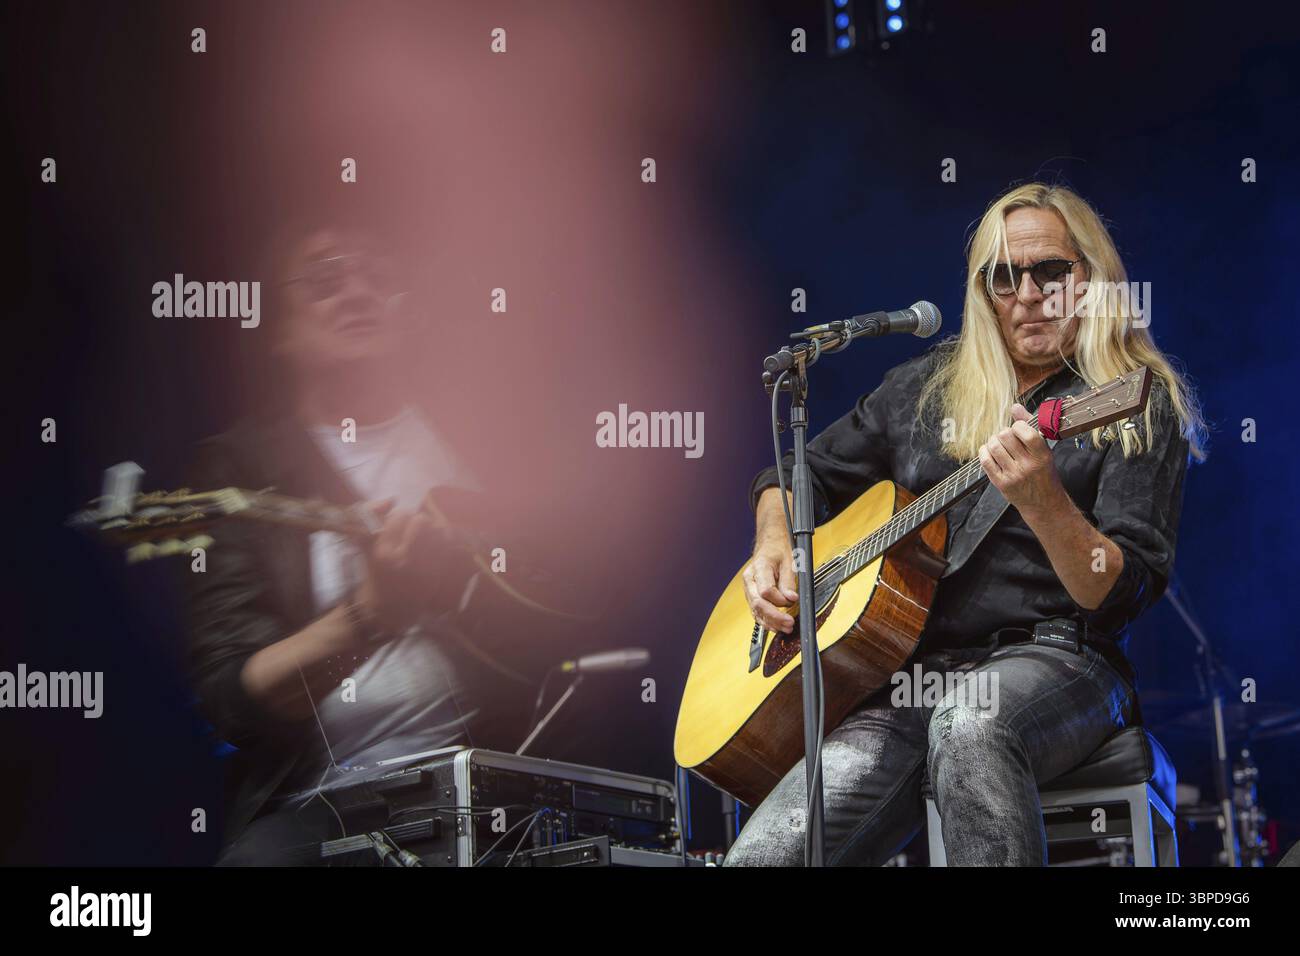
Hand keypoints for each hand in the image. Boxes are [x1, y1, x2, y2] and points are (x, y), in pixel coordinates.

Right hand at [354, 495, 466, 628]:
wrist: (389, 610)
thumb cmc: (376, 576)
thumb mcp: (366, 547)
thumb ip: (372, 518)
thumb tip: (391, 499)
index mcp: (383, 551)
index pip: (399, 516)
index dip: (401, 518)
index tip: (399, 527)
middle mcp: (404, 558)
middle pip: (421, 521)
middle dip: (419, 522)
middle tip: (416, 532)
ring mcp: (424, 567)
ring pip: (438, 530)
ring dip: (434, 530)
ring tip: (428, 540)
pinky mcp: (440, 574)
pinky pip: (451, 545)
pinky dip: (448, 541)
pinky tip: (440, 547)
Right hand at [742, 535, 799, 634]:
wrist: (769, 545)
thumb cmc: (778, 551)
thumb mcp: (789, 562)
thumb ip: (789, 581)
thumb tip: (790, 598)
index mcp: (759, 567)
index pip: (765, 590)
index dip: (779, 599)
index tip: (792, 600)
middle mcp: (750, 580)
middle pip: (758, 603)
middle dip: (774, 616)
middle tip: (789, 623)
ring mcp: (749, 589)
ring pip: (755, 610)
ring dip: (770, 622)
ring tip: (785, 628)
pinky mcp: (751, 595)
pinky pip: (756, 611)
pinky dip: (765, 620)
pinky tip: (775, 626)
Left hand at [977, 402, 1065, 514]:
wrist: (1044, 503)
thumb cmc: (1044, 473)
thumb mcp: (1044, 450)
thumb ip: (1030, 427)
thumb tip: (1015, 406)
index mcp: (1042, 455)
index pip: (1025, 432)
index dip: (1018, 425)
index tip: (1018, 429)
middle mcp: (1028, 465)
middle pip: (1005, 436)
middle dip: (1004, 433)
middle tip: (1007, 438)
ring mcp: (1013, 475)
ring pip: (994, 447)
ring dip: (993, 441)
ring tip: (999, 444)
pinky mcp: (1001, 483)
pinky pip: (985, 461)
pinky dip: (984, 452)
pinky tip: (990, 452)